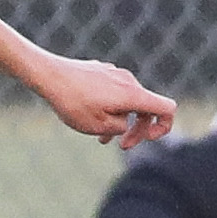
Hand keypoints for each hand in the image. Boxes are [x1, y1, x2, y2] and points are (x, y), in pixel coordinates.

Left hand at [32, 55, 175, 148]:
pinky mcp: (101, 72)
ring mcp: (115, 74)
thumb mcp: (98, 126)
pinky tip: (88, 119)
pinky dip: (108, 108)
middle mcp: (129, 81)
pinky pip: (113, 93)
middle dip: (138, 130)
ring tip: (100, 139)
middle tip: (122, 146)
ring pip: (127, 102)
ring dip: (119, 121)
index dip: (165, 126)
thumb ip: (120, 128)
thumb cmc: (72, 102)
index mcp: (133, 95)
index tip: (149, 138)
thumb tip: (125, 123)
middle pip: (146, 108)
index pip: (168, 108)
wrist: (48, 74)